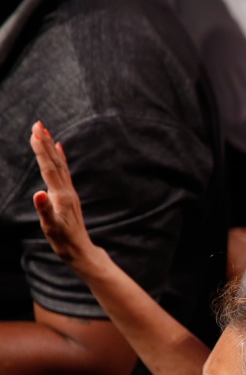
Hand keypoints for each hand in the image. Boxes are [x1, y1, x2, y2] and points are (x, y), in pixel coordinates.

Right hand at [29, 122, 95, 263]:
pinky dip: (60, 158)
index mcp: (60, 195)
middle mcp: (66, 190)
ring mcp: (68, 192)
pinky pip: (64, 172)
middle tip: (38, 123)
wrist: (81, 250)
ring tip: (45, 131)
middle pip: (55, 161)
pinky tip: (59, 149)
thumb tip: (38, 193)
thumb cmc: (64, 241)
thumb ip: (44, 210)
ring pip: (59, 164)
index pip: (48, 168)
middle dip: (45, 142)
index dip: (41, 150)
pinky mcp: (69, 196)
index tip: (35, 132)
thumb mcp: (51, 227)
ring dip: (51, 147)